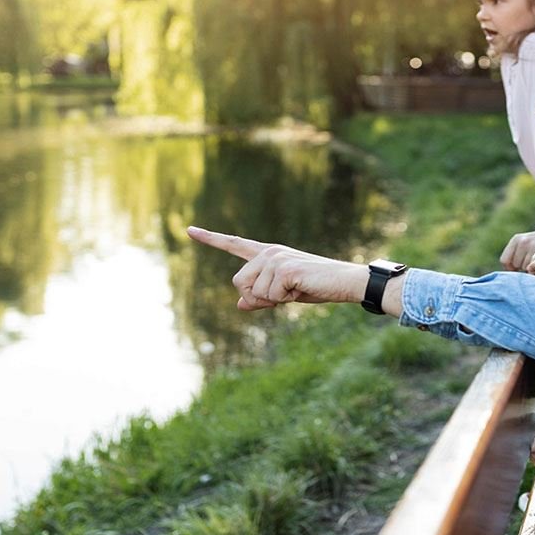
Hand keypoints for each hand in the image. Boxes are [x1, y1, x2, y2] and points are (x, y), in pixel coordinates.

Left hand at [186, 226, 369, 310]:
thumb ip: (261, 297)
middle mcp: (269, 252)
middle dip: (256, 298)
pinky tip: (301, 288)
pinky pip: (269, 296)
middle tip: (283, 295)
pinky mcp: (283, 268)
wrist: (344, 282)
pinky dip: (284, 300)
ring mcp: (276, 258)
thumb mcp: (284, 294)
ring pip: (254, 292)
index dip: (210, 239)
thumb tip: (239, 304)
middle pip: (239, 283)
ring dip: (273, 300)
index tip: (189, 230)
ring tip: (296, 289)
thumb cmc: (317, 286)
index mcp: (267, 254)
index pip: (234, 244)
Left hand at [500, 223, 534, 271]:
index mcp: (516, 239)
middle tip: (534, 260)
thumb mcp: (528, 244)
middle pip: (515, 265)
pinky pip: (533, 267)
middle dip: (523, 267)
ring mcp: (532, 245)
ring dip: (531, 268)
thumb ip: (516, 255)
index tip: (519, 269)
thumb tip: (507, 271)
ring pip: (524, 268)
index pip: (504, 261)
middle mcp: (523, 241)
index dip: (511, 268)